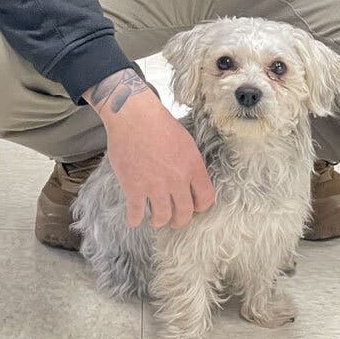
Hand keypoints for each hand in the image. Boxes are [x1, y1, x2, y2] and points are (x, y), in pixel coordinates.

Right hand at [83, 69, 215, 228]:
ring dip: (159, 222)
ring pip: (162, 218)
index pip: (206, 199)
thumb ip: (192, 165)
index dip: (200, 207)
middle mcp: (176, 179)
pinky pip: (136, 215)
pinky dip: (134, 220)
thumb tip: (194, 183)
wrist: (134, 116)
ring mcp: (154, 185)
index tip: (193, 208)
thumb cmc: (160, 125)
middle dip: (180, 220)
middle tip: (174, 220)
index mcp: (193, 167)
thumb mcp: (187, 143)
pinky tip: (133, 219)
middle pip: (184, 213)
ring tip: (156, 219)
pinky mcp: (133, 188)